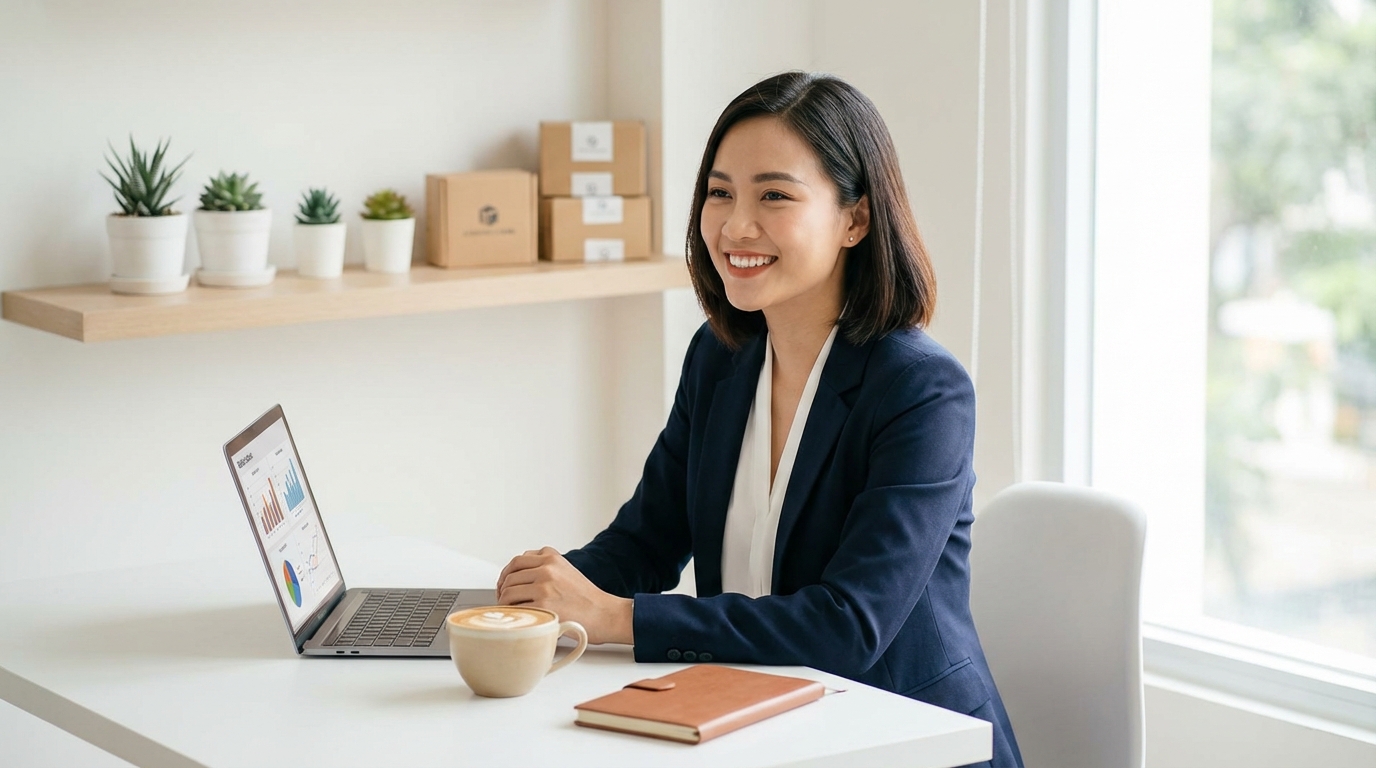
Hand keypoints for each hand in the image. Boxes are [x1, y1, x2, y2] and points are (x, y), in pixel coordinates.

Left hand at [496, 547, 633, 645]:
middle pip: (510, 577)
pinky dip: (511, 616)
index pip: (517, 562)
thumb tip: (517, 577)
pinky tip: (517, 620)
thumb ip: (545, 567)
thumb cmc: (587, 598)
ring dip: (505, 604)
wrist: (605, 614)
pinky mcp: (544, 606)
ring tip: (511, 612)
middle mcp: (547, 569)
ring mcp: (544, 587)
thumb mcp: (567, 571)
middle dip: (503, 591)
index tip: (504, 585)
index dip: (506, 575)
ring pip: (509, 592)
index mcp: (552, 558)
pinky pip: (515, 609)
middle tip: (505, 602)